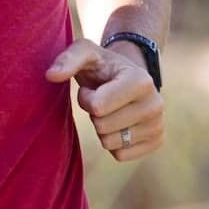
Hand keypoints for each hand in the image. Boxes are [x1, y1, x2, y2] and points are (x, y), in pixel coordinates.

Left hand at [45, 38, 163, 160]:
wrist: (127, 75)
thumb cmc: (102, 65)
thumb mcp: (85, 53)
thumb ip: (67, 59)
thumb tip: (50, 75)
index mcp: (141, 81)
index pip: (98, 107)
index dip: (86, 98)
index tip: (94, 87)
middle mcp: (156, 105)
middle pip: (102, 127)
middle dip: (94, 114)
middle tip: (102, 99)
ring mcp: (158, 125)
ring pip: (110, 143)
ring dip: (102, 128)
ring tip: (111, 110)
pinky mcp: (156, 141)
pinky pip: (120, 155)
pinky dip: (113, 142)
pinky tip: (120, 123)